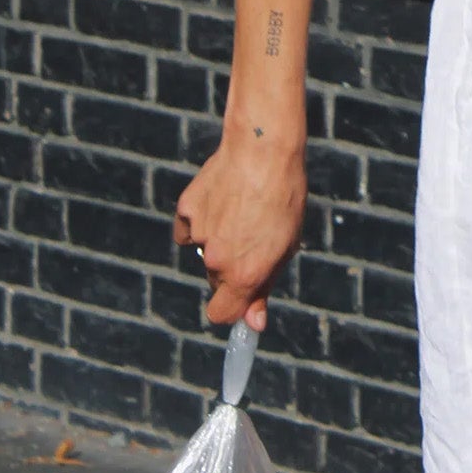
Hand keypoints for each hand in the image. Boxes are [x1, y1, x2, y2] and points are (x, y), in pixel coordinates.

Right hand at [173, 130, 306, 329]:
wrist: (265, 149)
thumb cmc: (284, 197)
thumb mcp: (286, 245)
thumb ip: (264, 287)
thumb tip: (253, 323)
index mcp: (244, 274)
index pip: (221, 314)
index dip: (232, 307)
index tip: (241, 297)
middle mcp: (217, 260)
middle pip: (216, 278)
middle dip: (231, 266)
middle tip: (253, 233)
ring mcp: (199, 235)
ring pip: (203, 250)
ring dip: (218, 238)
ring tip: (242, 207)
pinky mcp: (186, 210)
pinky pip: (190, 226)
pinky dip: (201, 218)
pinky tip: (222, 198)